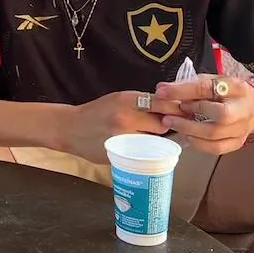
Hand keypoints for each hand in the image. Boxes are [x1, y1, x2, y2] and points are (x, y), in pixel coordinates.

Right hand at [57, 90, 187, 159]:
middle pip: (163, 124)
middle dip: (168, 126)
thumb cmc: (96, 112)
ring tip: (154, 139)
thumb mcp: (117, 99)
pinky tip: (144, 149)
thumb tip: (171, 107)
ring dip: (158, 141)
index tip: (183, 113)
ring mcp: (123, 137)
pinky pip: (143, 153)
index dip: (176, 109)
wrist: (70, 128)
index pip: (162, 103)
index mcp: (126, 99)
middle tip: (168, 128)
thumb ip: (141, 102)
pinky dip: (147, 151)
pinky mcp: (120, 153)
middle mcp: (126, 118)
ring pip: (155, 141)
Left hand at [152, 74, 253, 154]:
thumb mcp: (215, 80)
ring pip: (216, 135)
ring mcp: (242, 128)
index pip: (208, 88)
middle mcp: (242, 109)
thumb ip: (192, 84)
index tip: (162, 92)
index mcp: (236, 87)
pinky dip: (198, 144)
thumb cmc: (230, 92)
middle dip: (191, 115)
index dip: (182, 91)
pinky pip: (216, 148)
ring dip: (189, 131)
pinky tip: (187, 136)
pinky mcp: (238, 142)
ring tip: (173, 124)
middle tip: (168, 116)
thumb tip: (163, 89)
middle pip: (220, 115)